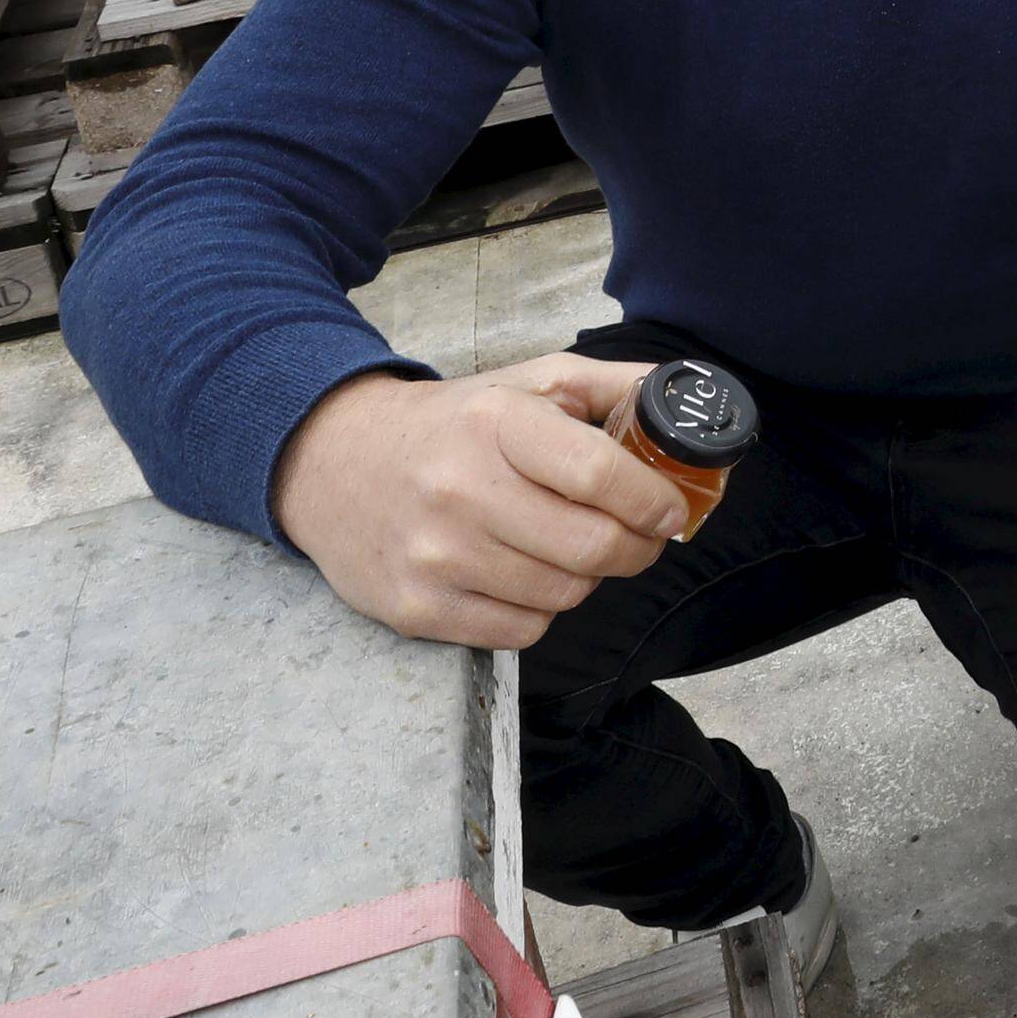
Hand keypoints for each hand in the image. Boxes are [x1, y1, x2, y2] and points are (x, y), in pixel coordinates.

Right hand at [268, 352, 689, 649]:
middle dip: (636, 548)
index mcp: (495, 423)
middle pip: (594, 549)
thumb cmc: (449, 427)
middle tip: (637, 538)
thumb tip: (686, 398)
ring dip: (585, 579)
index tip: (670, 510)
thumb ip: (612, 388)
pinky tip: (521, 576)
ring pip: (564, 596)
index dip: (655, 500)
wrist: (330, 463)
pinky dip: (539, 611)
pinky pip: (521, 633)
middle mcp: (462, 490)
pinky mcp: (417, 609)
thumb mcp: (527, 385)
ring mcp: (436, 556)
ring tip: (568, 550)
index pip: (602, 474)